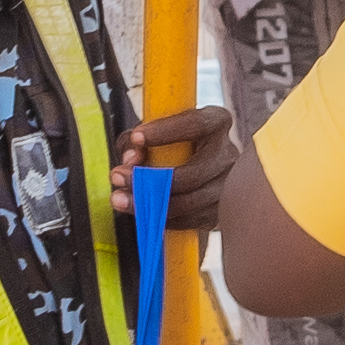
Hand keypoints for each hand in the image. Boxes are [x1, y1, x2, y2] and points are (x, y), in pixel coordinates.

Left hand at [117, 103, 237, 234]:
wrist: (195, 170)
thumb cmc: (169, 146)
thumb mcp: (149, 134)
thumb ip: (133, 141)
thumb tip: (131, 159)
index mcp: (215, 123)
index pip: (195, 125)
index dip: (166, 132)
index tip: (136, 137)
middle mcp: (227, 153)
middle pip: (191, 173)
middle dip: (150, 179)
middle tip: (117, 177)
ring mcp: (228, 186)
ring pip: (189, 202)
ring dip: (150, 204)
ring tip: (120, 199)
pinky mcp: (220, 211)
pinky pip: (189, 220)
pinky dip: (162, 218)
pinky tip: (141, 212)